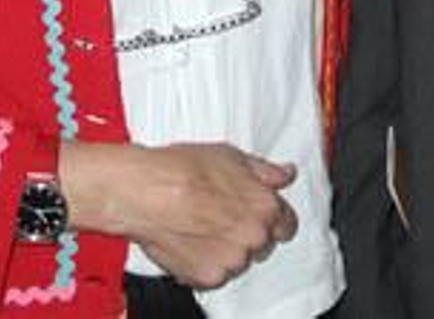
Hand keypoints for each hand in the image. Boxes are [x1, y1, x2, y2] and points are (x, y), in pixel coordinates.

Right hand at [60, 140, 297, 289]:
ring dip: (227, 248)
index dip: (273, 218)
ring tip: (201, 226)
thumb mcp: (232, 156)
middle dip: (247, 232)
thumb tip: (286, 174)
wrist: (145, 191)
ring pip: (238, 260)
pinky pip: (215, 274)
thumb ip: (266, 171)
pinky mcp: (207, 277)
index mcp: (265, 207)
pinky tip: (190, 240)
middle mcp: (254, 237)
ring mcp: (231, 260)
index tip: (260, 215)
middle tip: (221, 215)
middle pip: (262, 243)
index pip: (287, 225)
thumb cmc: (182, 170)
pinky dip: (205, 262)